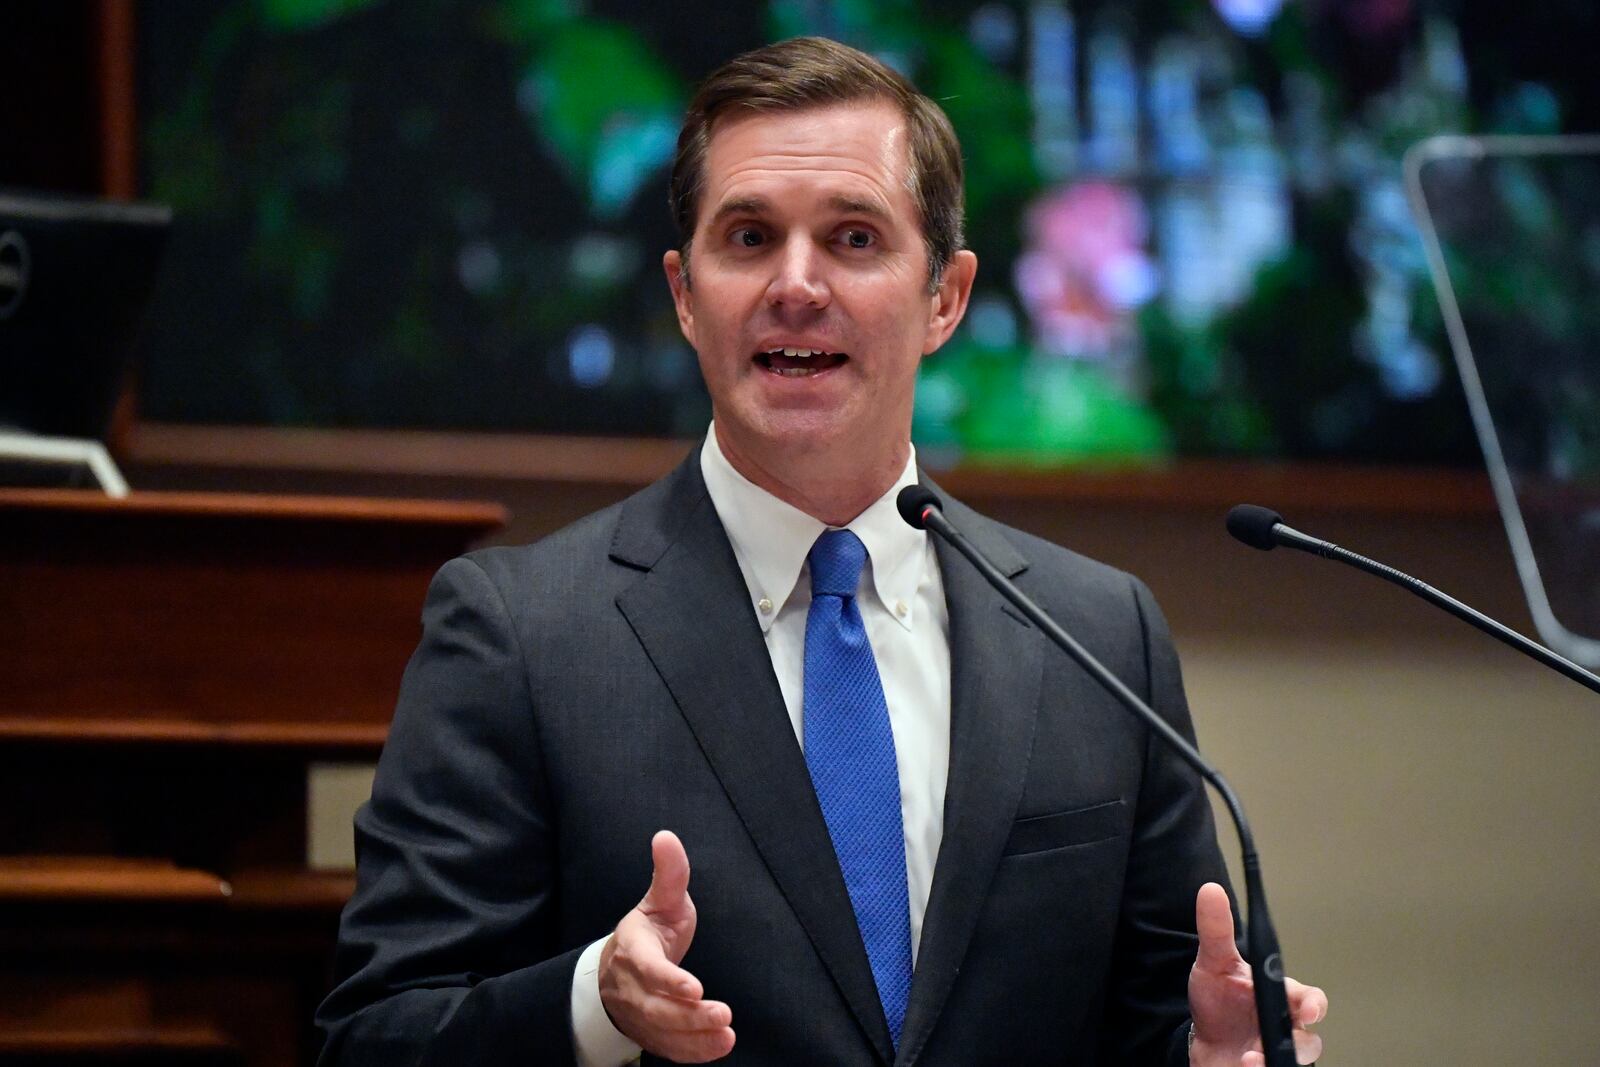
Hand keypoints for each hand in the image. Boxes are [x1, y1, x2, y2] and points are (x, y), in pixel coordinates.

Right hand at [598, 830, 735, 1061]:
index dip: (669, 980)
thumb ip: (669, 874)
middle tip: (722, 1014)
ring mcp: (640, 1014)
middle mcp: (632, 987)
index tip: (695, 988)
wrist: (618, 971)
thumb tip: (666, 836)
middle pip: (656, 1008)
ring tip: (726, 1034)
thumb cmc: (648, 932)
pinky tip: (720, 1046)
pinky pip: (670, 1049)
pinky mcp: (652, 1034)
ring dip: (694, 1037)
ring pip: (663, 1032)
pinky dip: (694, 1052)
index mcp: (634, 951)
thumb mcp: (659, 900)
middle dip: (688, 1015)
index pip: (648, 970)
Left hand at [1187, 882, 1326, 1066]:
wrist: (1201, 1038)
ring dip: (1274, 1061)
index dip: (1314, 1005)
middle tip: (1270, 1044)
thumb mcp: (1213, 961)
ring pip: (1294, 1061)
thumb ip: (1215, 929)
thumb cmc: (1218, 999)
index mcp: (1280, 998)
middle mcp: (1284, 1028)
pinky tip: (1241, 1065)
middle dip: (1298, 1044)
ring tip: (1249, 1059)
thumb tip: (1210, 891)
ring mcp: (1274, 1052)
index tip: (1308, 1009)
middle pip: (1309, 1040)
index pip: (1310, 1000)